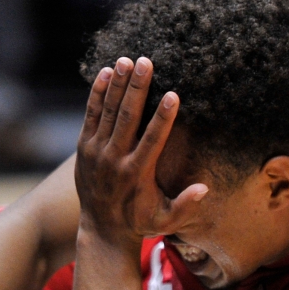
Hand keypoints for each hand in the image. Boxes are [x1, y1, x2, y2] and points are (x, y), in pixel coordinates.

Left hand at [75, 56, 207, 243]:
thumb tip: (204, 189)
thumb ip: (185, 206)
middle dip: (138, 89)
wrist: (101, 229)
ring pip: (107, 112)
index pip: (151, 141)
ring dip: (118, 85)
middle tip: (146, 62)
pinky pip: (91, 115)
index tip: (173, 95)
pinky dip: (98, 94)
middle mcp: (114, 160)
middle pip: (127, 119)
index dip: (163, 118)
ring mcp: (96, 152)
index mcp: (136, 174)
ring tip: (126, 60)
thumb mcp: (165, 221)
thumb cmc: (140, 222)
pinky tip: (107, 73)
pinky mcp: (84, 147)